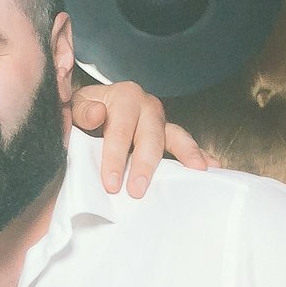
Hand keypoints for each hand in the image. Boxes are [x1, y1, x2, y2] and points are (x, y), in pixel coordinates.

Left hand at [69, 81, 216, 197]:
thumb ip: (82, 110)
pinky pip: (184, 143)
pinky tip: (210, 166)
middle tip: (137, 190)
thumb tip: (97, 114)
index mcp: (125, 96)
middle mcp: (147, 105)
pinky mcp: (167, 133)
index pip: (120, 130)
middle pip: (149, 136)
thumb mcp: (76, 105)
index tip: (110, 183)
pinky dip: (198, 154)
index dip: (114, 158)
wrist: (93, 106)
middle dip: (144, 165)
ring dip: (186, 154)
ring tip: (197, 170)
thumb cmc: (85, 110)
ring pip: (175, 137)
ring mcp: (160, 120)